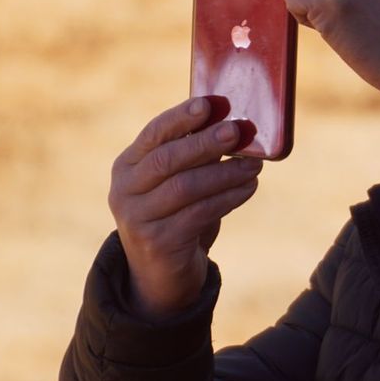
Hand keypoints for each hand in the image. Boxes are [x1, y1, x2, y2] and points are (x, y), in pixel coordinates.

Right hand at [108, 95, 261, 320]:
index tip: (210, 104)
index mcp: (127, 166)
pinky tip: (248, 188)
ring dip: (225, 173)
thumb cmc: (177, 218)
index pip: (153, 134)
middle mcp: (124, 190)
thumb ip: (194, 157)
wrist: (162, 276)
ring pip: (185, 186)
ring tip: (254, 164)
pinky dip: (228, 198)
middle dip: (205, 142)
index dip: (181, 117)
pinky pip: (199, 213)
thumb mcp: (178, 184)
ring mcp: (137, 218)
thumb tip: (234, 125)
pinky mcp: (157, 242)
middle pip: (167, 159)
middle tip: (238, 131)